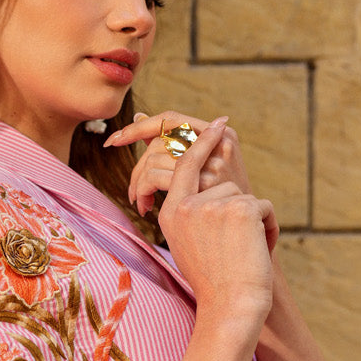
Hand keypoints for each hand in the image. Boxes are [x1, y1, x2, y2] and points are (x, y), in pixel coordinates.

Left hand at [105, 110, 276, 250]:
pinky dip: (144, 192)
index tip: (113, 140)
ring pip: (154, 159)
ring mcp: (214, 160)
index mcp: (219, 134)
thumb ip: (175, 146)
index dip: (139, 127)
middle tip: (132, 194)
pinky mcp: (206, 181)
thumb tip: (138, 115)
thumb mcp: (206, 175)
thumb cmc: (222, 211)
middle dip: (138, 168)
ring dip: (139, 184)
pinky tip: (147, 208)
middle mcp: (219, 141)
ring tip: (142, 204)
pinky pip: (156, 177)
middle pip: (159, 141)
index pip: (170, 118)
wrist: (248, 246)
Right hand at [108, 115, 276, 317]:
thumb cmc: (214, 283)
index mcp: (171, 213)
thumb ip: (190, 212)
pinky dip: (268, 227)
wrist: (231, 305)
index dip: (200, 142)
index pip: (183, 166)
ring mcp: (212, 205)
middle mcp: (187, 205)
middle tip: (223, 125)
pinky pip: (260, 206)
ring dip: (251, 217)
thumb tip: (205, 187)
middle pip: (215, 175)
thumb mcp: (188, 244)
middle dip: (220, 152)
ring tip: (246, 248)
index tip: (216, 124)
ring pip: (240, 193)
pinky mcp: (239, 208)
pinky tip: (259, 250)